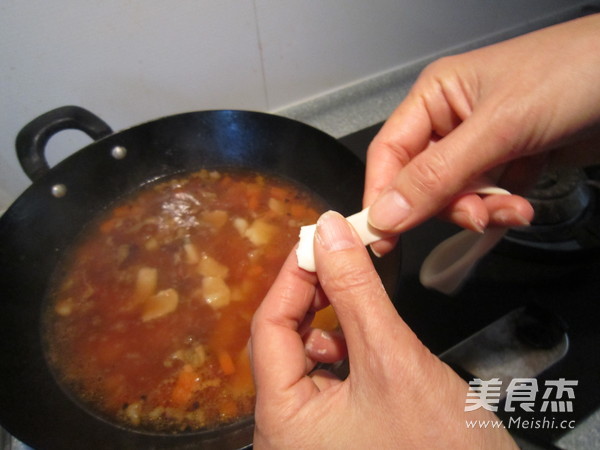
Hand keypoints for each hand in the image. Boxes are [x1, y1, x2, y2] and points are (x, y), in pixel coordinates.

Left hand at [250, 211, 516, 448]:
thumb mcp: (393, 360)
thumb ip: (356, 292)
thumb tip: (329, 232)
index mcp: (282, 422)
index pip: (268, 329)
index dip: (293, 277)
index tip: (319, 238)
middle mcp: (285, 434)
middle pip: (282, 342)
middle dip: (313, 296)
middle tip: (341, 257)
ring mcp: (310, 438)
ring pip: (304, 358)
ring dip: (329, 321)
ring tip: (357, 300)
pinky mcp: (336, 437)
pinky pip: (325, 378)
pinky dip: (343, 349)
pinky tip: (363, 342)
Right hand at [365, 14, 599, 254]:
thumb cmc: (569, 77)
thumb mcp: (497, 128)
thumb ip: (437, 175)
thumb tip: (384, 215)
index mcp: (434, 96)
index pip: (389, 152)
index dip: (381, 195)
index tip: (381, 238)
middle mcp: (450, 121)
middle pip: (421, 181)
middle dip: (450, 205)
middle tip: (477, 218)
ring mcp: (480, 143)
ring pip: (455, 196)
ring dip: (482, 209)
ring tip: (515, 209)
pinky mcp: (507, 160)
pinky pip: (486, 198)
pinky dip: (502, 208)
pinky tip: (523, 205)